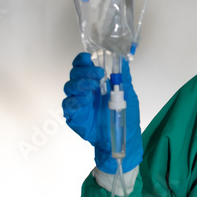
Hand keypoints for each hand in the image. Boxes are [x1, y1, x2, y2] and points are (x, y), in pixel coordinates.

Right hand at [62, 52, 141, 173]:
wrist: (123, 138)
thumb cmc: (126, 116)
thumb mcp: (128, 94)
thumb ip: (123, 77)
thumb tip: (123, 59)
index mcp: (96, 80)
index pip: (83, 64)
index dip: (83, 60)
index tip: (90, 58)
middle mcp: (85, 88)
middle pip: (75, 73)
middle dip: (85, 71)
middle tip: (98, 75)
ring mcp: (78, 101)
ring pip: (69, 86)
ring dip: (81, 84)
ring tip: (93, 87)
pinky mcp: (74, 115)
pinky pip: (68, 104)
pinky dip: (75, 100)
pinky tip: (86, 100)